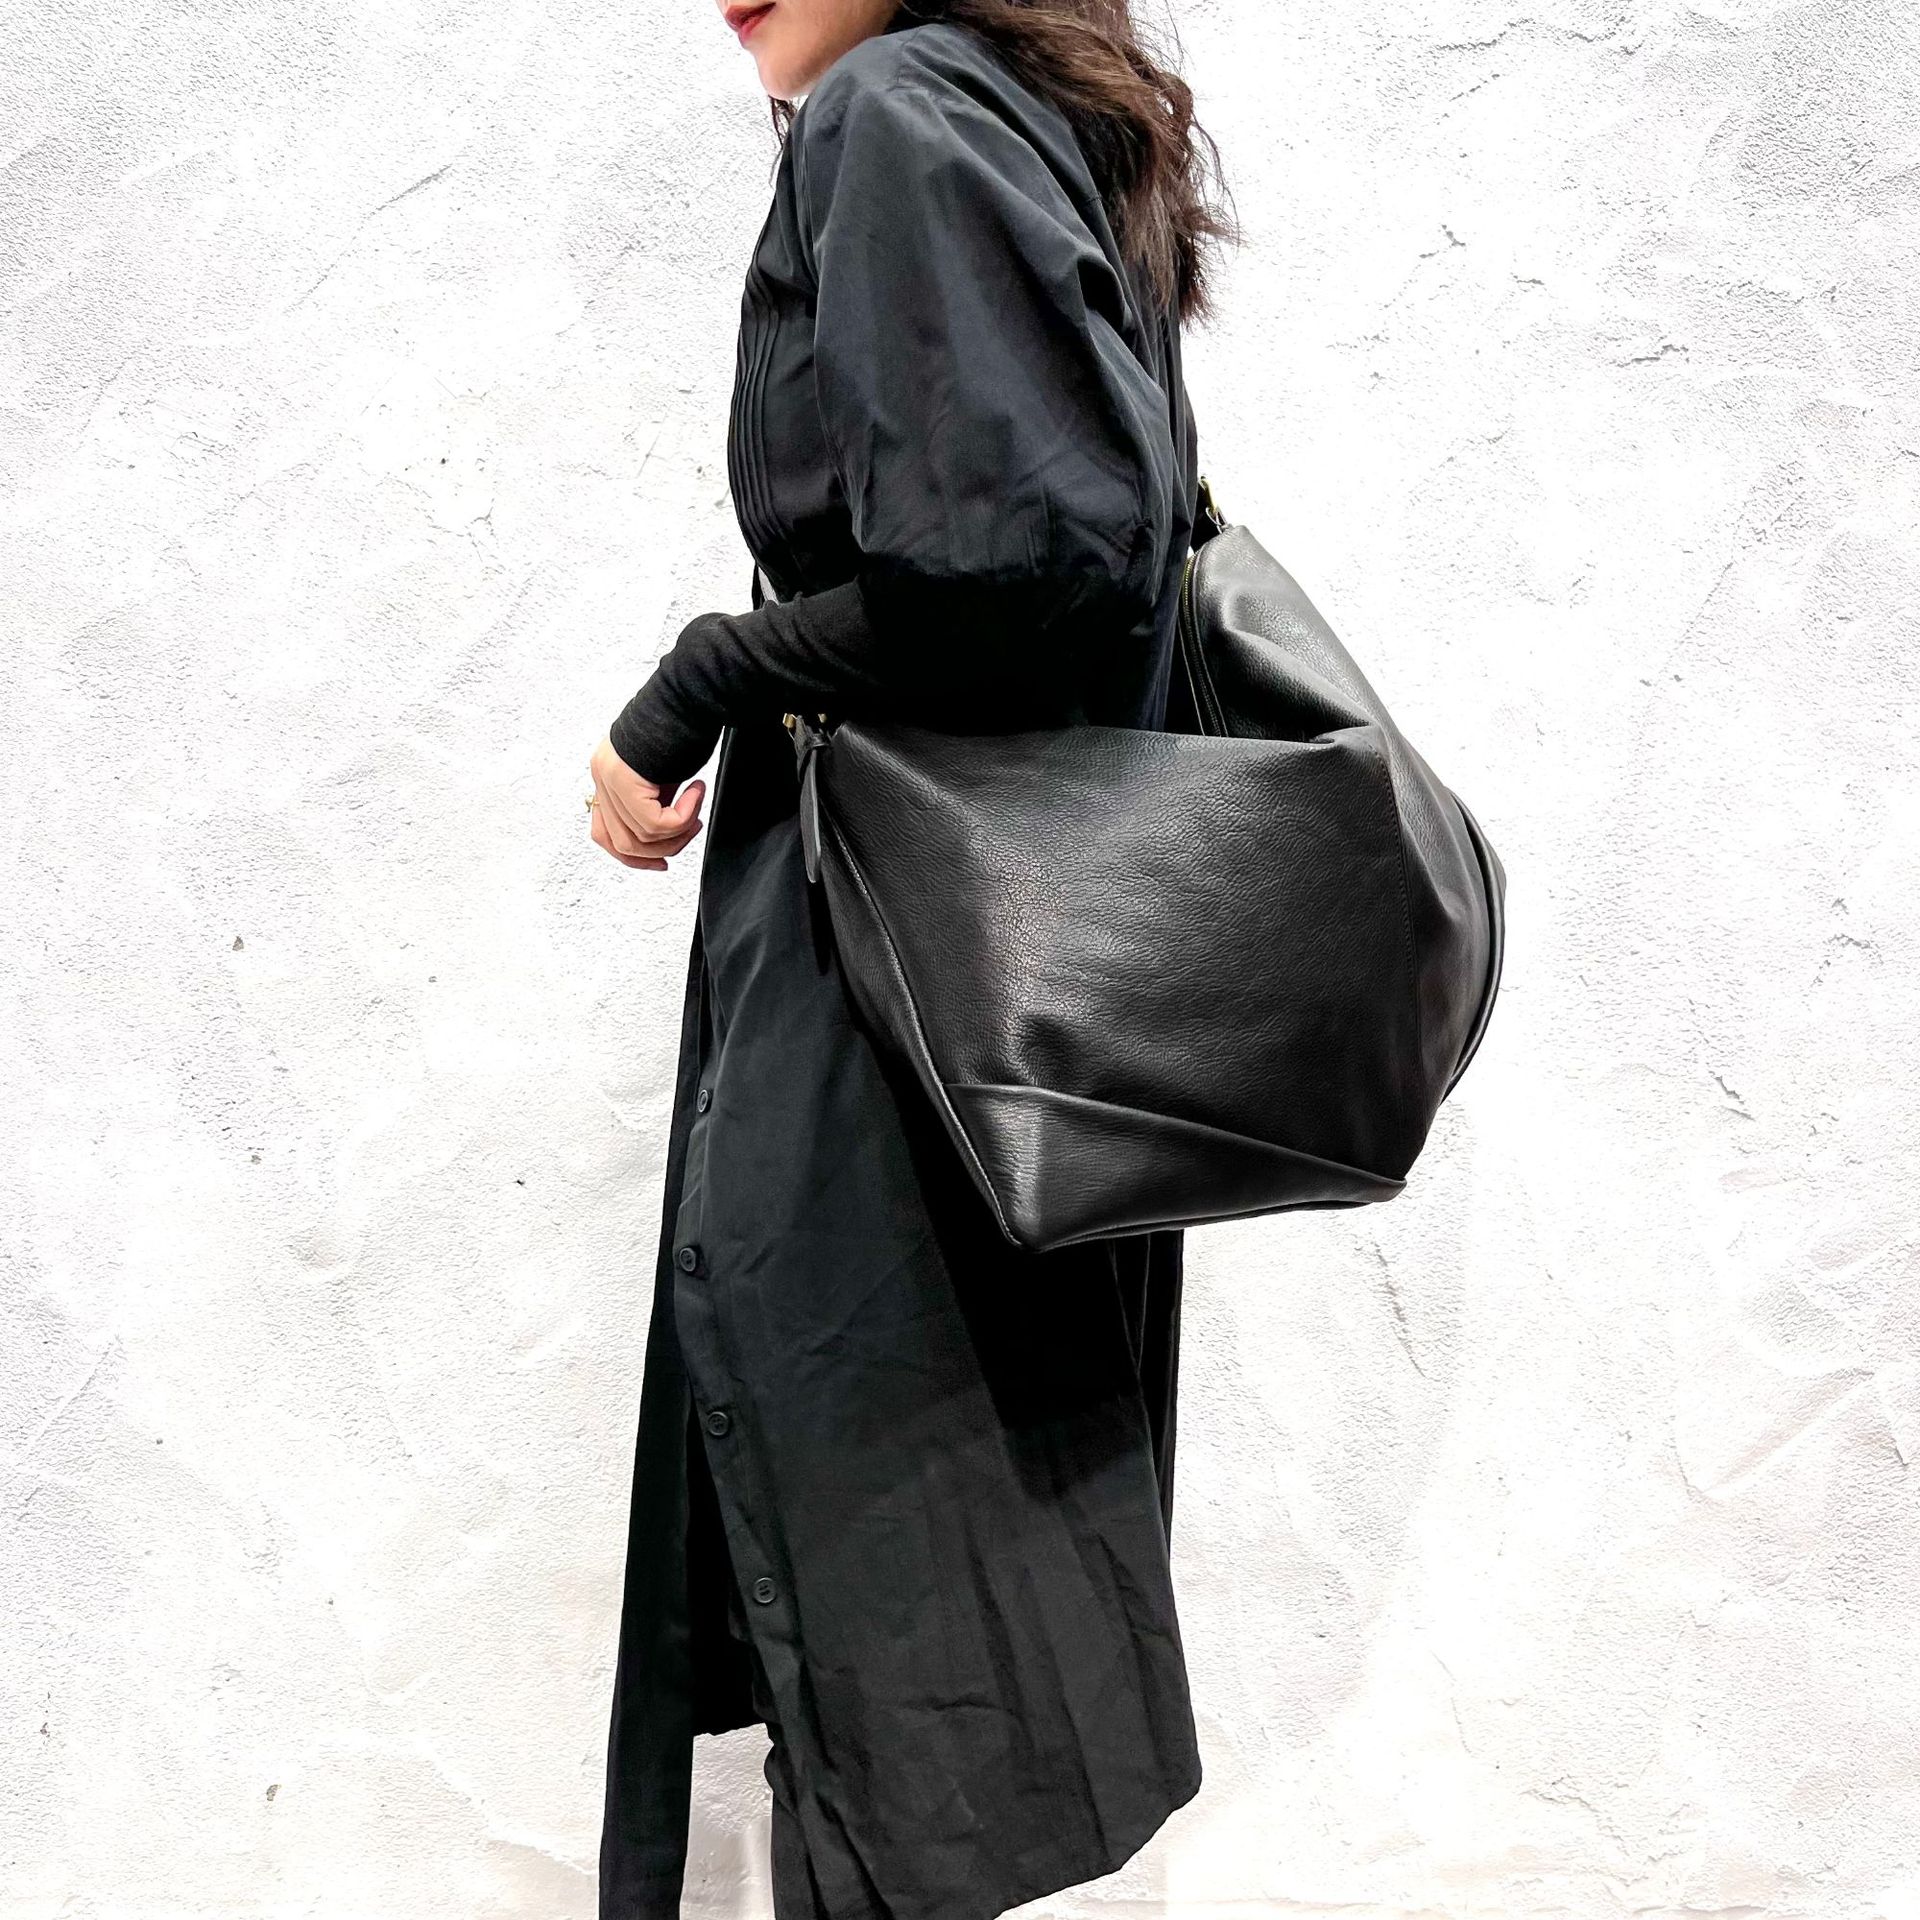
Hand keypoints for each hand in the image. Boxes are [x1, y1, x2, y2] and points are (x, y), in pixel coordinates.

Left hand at [588, 735, 706, 870]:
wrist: (690, 694)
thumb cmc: (683, 725)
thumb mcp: (662, 774)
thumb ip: (653, 801)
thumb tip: (662, 835)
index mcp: (607, 776)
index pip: (605, 833)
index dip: (635, 857)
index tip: (662, 862)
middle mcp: (602, 777)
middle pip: (621, 843)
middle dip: (662, 849)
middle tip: (691, 831)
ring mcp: (609, 778)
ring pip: (640, 838)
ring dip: (677, 833)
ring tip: (697, 812)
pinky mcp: (625, 779)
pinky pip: (654, 823)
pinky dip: (682, 817)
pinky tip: (696, 793)